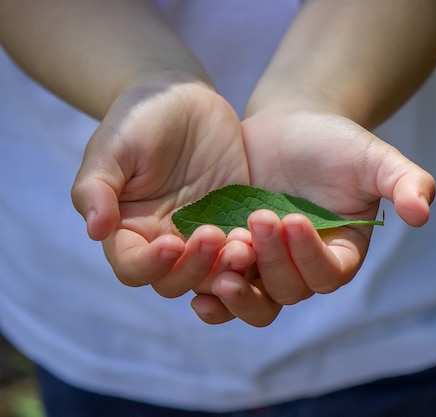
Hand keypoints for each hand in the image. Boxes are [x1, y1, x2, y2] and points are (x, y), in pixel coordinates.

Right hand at [71, 77, 248, 297]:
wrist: (183, 98)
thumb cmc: (139, 119)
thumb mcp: (112, 147)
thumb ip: (96, 188)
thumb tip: (94, 230)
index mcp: (128, 230)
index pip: (133, 268)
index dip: (151, 266)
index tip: (171, 244)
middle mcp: (164, 241)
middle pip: (176, 281)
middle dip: (195, 268)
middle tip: (213, 236)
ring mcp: (201, 235)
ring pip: (214, 274)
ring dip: (228, 269)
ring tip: (243, 245)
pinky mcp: (233, 221)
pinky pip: (246, 249)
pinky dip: (255, 251)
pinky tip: (264, 233)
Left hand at [191, 108, 434, 325]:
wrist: (288, 127)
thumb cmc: (335, 142)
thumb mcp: (373, 157)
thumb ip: (404, 180)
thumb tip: (423, 211)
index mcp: (341, 252)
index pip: (330, 272)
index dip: (311, 256)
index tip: (293, 218)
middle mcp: (304, 268)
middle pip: (290, 290)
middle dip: (272, 262)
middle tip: (255, 222)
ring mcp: (267, 266)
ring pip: (256, 300)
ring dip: (239, 295)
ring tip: (220, 276)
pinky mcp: (235, 257)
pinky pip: (225, 288)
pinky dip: (213, 294)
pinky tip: (196, 289)